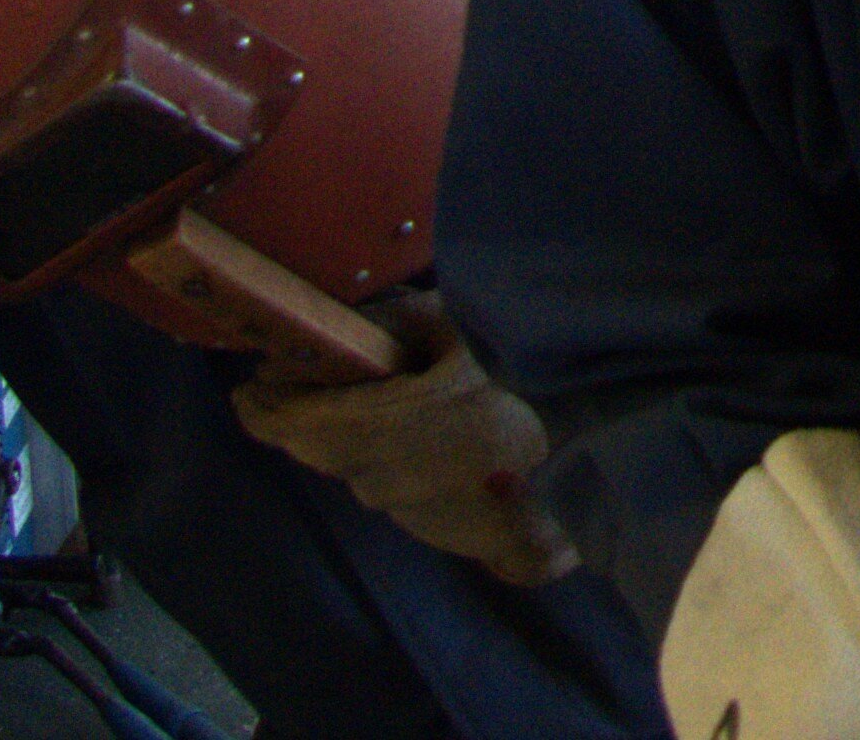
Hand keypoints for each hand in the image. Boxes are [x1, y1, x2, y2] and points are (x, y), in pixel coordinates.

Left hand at [230, 292, 580, 582]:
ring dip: (355, 443)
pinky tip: (434, 437)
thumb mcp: (460, 323)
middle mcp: (391, 484)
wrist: (612, 448)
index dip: (265, 406)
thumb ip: (393, 322)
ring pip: (364, 477)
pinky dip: (400, 466)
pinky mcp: (458, 538)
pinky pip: (406, 496)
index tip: (247, 385)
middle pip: (324, 453)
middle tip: (303, 381)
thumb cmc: (531, 371)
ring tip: (380, 400)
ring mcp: (425, 518)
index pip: (296, 424)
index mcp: (388, 430)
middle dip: (306, 419)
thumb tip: (338, 327)